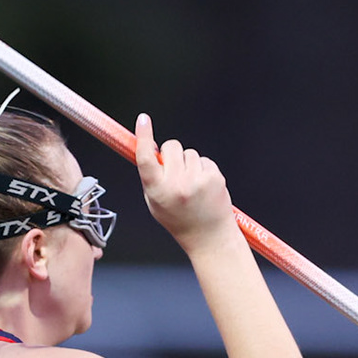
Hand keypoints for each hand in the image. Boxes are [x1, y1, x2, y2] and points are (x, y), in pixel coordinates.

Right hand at [134, 114, 235, 253]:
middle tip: (175, 171)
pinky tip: (203, 187)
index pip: (146, 157)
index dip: (143, 136)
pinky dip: (203, 169)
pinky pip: (204, 160)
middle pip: (170, 147)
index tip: (143, 120)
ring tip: (192, 185)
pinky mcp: (214, 178)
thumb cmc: (179, 220)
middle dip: (171, 153)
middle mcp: (177, 185)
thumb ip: (151, 178)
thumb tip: (148, 148)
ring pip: (189, 153)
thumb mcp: (155, 203)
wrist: (209, 237)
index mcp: (158, 191)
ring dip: (188, 163)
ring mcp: (197, 181)